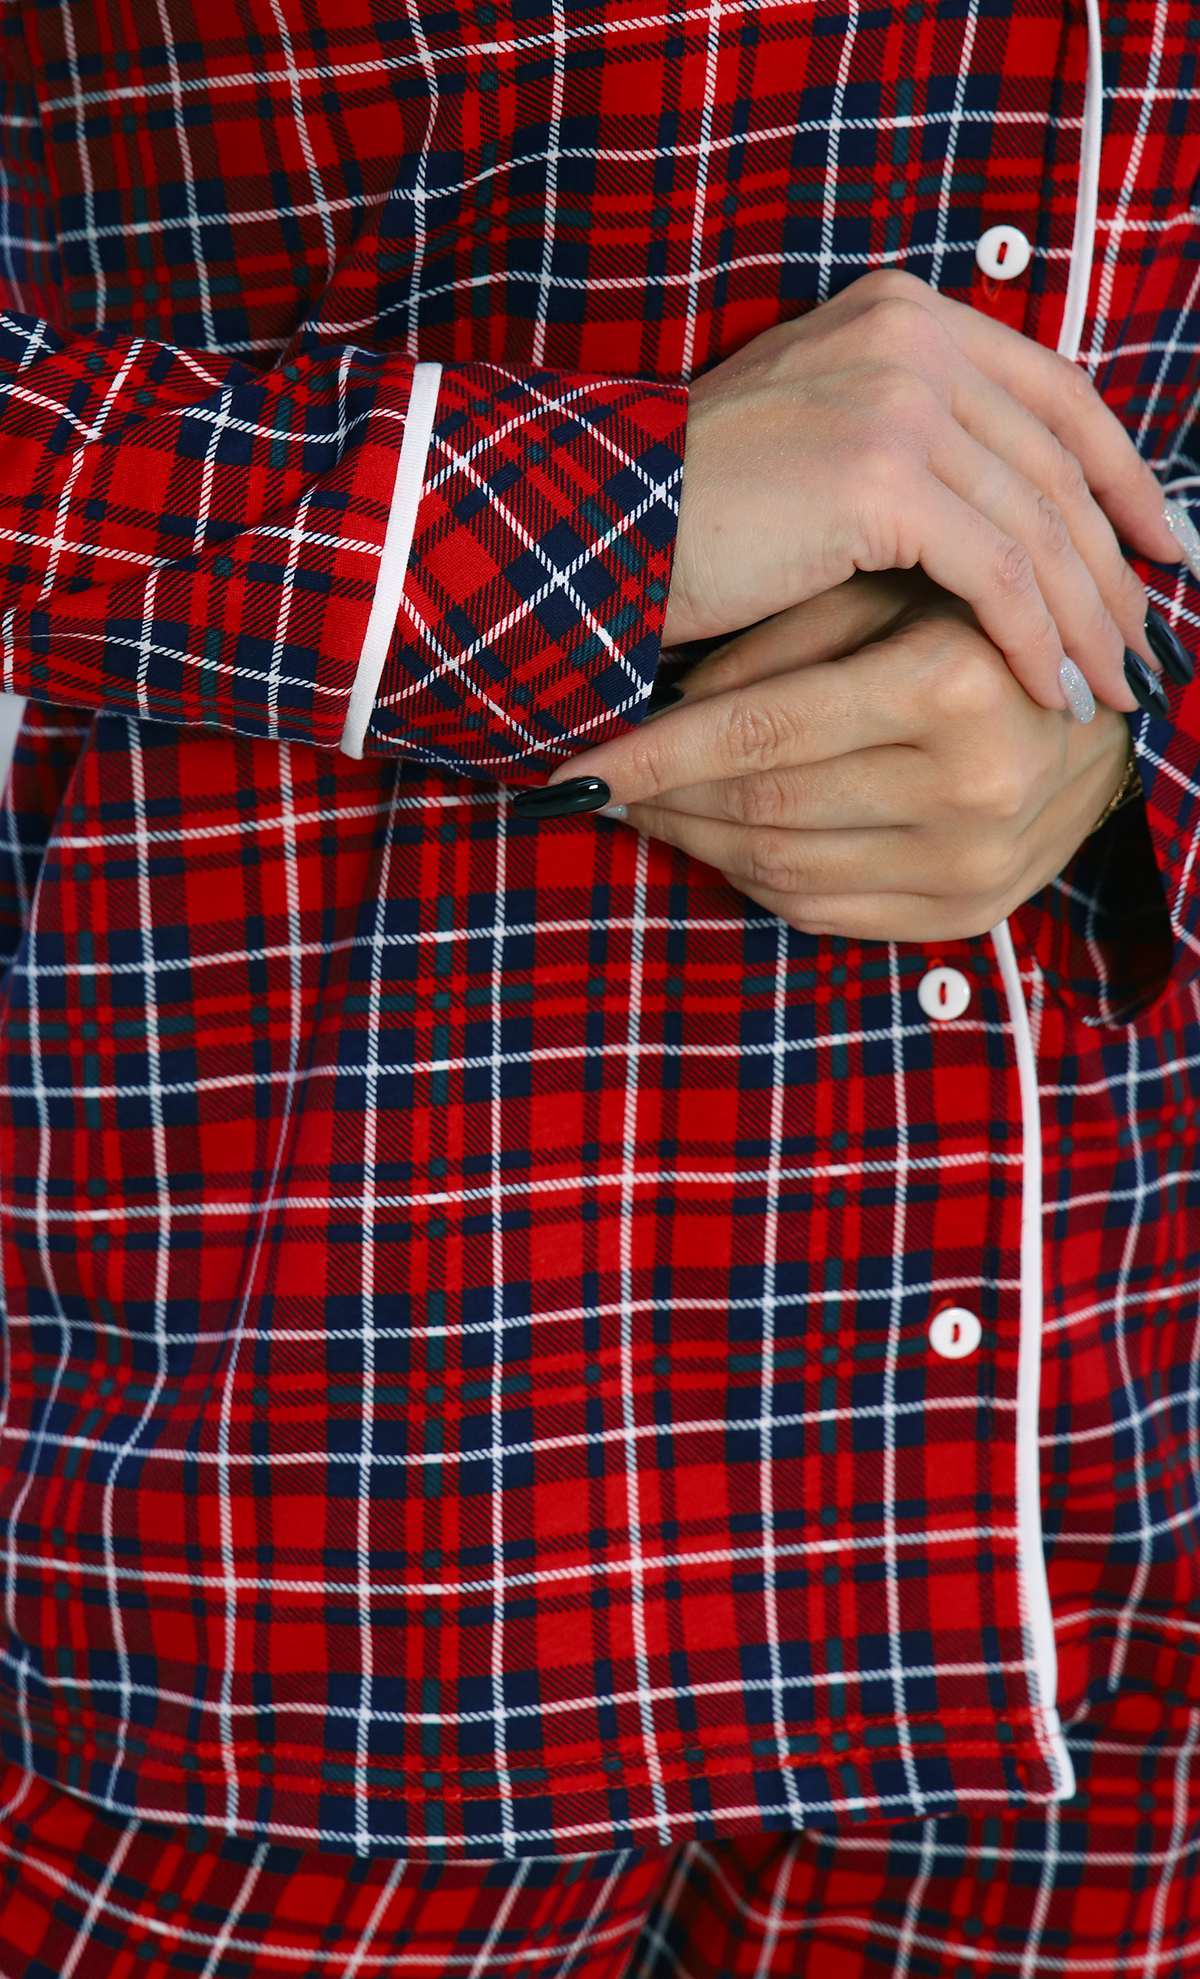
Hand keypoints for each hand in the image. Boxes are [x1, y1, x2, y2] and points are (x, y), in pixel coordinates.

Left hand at [554, 574, 1131, 943]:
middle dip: (663, 802)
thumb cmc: (973, 624)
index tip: (576, 766)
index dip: (653, 755)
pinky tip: (718, 843)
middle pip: (763, 810)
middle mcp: (971, 786)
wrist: (1107, 708)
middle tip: (602, 784)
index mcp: (953, 683)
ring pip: (782, 873)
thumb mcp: (883, 592)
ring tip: (648, 810)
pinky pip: (825, 914)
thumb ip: (777, 641)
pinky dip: (753, 882)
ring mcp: (977, 864)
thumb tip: (661, 704)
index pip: (760, 735)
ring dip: (697, 844)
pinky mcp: (971, 915)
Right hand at [664, 268, 1178, 716]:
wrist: (596, 529)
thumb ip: (917, 449)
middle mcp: (910, 334)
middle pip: (1058, 460)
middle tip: (1149, 642)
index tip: (1160, 545)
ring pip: (1038, 521)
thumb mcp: (823, 448)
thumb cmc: (696, 513)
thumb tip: (1014, 520)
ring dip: (1086, 616)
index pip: (1054, 392)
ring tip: (1111, 687)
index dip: (1121, 473)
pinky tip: (1053, 689)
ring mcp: (896, 395)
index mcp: (902, 315)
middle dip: (1115, 564)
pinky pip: (994, 571)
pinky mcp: (879, 474)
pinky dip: (1033, 637)